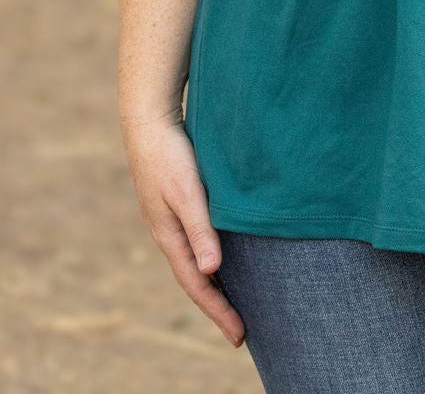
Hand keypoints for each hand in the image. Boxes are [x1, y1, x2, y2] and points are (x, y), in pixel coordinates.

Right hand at [121, 114, 244, 348]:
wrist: (149, 122)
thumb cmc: (170, 155)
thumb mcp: (188, 192)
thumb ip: (200, 229)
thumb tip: (212, 270)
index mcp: (171, 237)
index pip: (198, 285)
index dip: (219, 311)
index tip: (240, 335)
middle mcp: (170, 235)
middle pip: (196, 280)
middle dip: (218, 305)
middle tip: (242, 331)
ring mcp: (172, 221)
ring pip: (196, 263)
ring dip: (216, 285)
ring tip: (237, 302)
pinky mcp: (178, 206)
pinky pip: (197, 244)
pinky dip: (211, 260)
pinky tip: (225, 258)